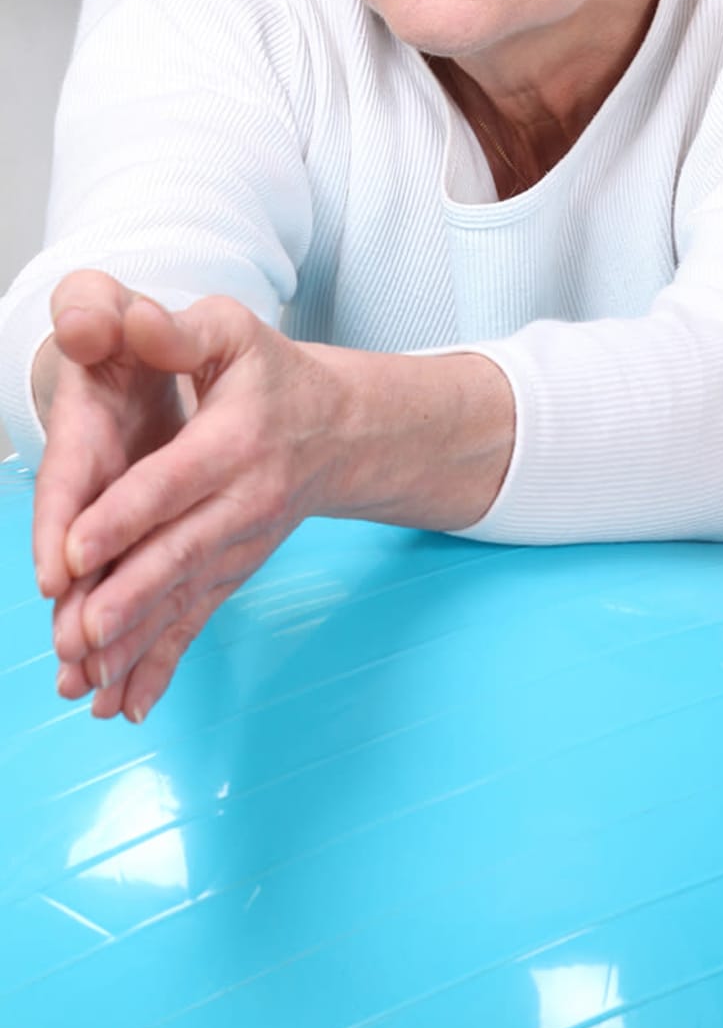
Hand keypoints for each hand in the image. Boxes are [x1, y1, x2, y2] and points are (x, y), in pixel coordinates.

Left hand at [45, 293, 347, 722]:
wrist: (341, 430)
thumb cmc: (271, 372)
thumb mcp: (231, 329)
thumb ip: (178, 329)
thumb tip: (131, 320)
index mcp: (236, 437)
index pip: (173, 480)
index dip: (125, 514)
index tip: (76, 550)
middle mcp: (244, 500)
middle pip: (179, 553)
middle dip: (129, 598)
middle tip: (80, 635)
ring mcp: (241, 544)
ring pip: (184, 599)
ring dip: (136, 645)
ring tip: (90, 684)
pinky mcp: (234, 571)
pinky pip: (198, 622)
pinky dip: (163, 666)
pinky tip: (128, 706)